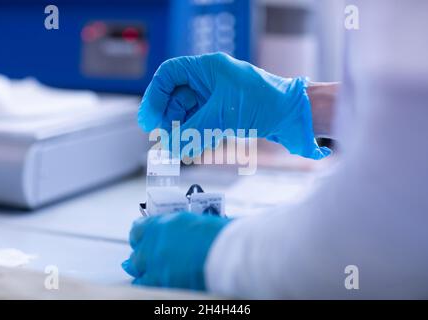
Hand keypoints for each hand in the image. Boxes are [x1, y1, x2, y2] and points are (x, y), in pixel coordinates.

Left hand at [122, 212, 230, 289]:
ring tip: (147, 275)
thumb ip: (180, 229)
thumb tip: (179, 234)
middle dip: (141, 257)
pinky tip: (156, 284)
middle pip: (136, 254)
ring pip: (138, 273)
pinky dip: (150, 285)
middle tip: (145, 259)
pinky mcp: (162, 284)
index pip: (138, 230)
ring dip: (143, 273)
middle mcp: (153, 245)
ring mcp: (155, 267)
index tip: (143, 238)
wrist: (228, 253)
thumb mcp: (196, 221)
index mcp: (161, 225)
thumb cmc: (220, 235)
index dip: (141, 236)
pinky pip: (147, 286)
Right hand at [138, 52, 329, 159]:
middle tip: (165, 139)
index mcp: (207, 68)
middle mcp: (209, 80)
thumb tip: (168, 148)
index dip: (155, 96)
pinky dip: (197, 136)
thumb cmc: (264, 102)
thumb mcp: (222, 116)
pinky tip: (196, 149)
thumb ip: (192, 132)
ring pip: (188, 113)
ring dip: (183, 132)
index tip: (149, 120)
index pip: (169, 75)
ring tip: (181, 149)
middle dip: (169, 120)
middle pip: (176, 97)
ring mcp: (217, 96)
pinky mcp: (224, 112)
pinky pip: (202, 123)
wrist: (293, 115)